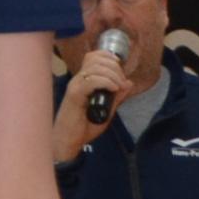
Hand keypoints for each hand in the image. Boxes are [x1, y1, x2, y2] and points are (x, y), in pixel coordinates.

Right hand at [52, 43, 130, 158]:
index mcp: (84, 80)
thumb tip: (129, 82)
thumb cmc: (84, 127)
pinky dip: (106, 82)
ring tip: (118, 87)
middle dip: (114, 67)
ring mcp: (75, 86)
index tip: (120, 69)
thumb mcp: (107, 110)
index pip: (93, 56)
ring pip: (95, 68)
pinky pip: (91, 81)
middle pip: (96, 59)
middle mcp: (78, 80)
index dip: (109, 57)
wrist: (69, 141)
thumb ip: (117, 97)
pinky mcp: (74, 95)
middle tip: (121, 82)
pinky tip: (113, 89)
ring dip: (112, 74)